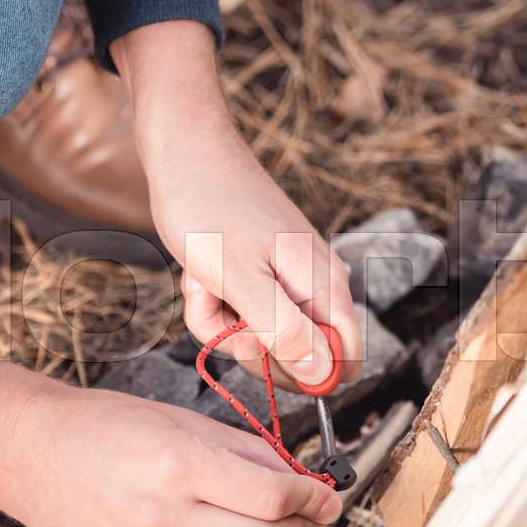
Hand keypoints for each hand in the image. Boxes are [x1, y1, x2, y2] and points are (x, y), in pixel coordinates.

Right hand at [0, 362, 342, 526]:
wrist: (31, 454)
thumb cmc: (106, 427)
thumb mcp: (183, 421)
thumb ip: (246, 453)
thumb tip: (302, 480)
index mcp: (179, 466)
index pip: (273, 497)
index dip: (314, 500)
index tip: (329, 496)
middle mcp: (164, 518)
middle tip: (319, 521)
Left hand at [111, 21, 361, 390]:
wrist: (184, 150)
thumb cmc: (209, 207)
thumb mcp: (240, 278)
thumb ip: (283, 329)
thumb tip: (321, 374)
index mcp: (326, 287)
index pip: (343, 364)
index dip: (301, 375)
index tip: (257, 350)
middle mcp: (316, 287)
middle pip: (297, 358)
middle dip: (249, 345)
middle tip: (224, 307)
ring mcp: (287, 281)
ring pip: (261, 339)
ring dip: (221, 322)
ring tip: (205, 282)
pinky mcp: (261, 276)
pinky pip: (241, 316)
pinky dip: (213, 304)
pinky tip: (200, 276)